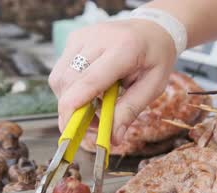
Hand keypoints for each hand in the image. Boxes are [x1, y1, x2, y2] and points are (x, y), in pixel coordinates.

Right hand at [49, 19, 176, 143]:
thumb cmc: (156, 58)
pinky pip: (62, 71)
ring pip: (60, 77)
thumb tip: (113, 138)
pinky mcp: (74, 39)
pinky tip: (91, 93)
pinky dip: (71, 89)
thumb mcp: (153, 87)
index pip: (89, 81)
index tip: (69, 132)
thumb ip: (131, 110)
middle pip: (68, 82)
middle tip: (92, 127)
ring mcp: (83, 36)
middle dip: (73, 111)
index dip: (74, 108)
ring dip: (71, 101)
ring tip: (95, 109)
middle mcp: (98, 38)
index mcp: (124, 48)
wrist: (153, 30)